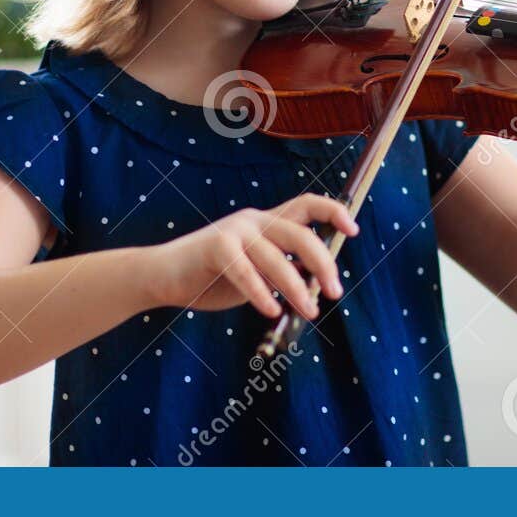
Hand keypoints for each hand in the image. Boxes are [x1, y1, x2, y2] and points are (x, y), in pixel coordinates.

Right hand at [145, 192, 357, 319]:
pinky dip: (261, 292)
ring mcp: (235, 231)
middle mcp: (255, 220)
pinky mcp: (215, 247)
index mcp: (268, 221)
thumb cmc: (213, 275)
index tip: (353, 231)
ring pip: (277, 258)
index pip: (307, 205)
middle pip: (300, 233)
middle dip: (323, 263)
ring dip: (297, 287)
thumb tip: (317, 291)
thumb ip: (283, 273)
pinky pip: (245, 272)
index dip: (333, 213)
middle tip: (335, 291)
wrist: (164, 274)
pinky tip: (272, 309)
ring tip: (309, 312)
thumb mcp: (257, 271)